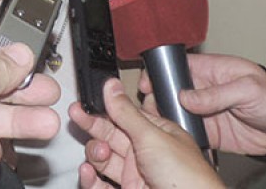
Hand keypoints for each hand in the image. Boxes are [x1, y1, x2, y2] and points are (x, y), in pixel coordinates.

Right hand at [70, 79, 224, 188]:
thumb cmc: (188, 178)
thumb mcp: (153, 137)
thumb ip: (126, 112)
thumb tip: (111, 86)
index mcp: (156, 134)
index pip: (123, 115)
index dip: (103, 108)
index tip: (84, 103)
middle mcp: (145, 153)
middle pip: (110, 135)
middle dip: (92, 126)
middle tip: (77, 115)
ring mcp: (136, 175)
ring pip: (103, 159)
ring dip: (94, 153)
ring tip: (98, 151)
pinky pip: (101, 185)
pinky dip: (91, 179)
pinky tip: (88, 172)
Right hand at [140, 53, 265, 155]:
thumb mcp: (249, 89)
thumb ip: (217, 93)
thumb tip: (186, 97)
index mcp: (209, 70)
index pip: (176, 67)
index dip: (158, 73)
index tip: (146, 83)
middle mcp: (201, 89)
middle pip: (168, 89)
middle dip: (154, 97)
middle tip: (148, 106)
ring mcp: (202, 110)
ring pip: (172, 110)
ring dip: (162, 115)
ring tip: (155, 121)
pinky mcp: (206, 130)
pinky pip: (185, 130)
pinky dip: (175, 133)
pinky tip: (169, 135)